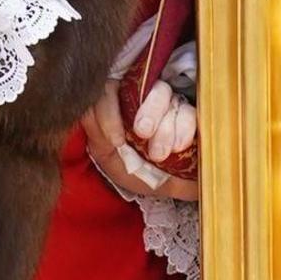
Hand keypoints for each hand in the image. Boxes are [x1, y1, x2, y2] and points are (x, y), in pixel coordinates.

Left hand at [82, 85, 201, 202]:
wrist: (171, 192)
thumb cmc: (139, 174)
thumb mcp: (111, 160)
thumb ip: (97, 135)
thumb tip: (86, 110)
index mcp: (121, 106)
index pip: (110, 89)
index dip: (110, 110)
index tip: (115, 141)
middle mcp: (145, 100)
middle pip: (144, 86)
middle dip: (146, 112)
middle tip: (143, 134)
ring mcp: (170, 104)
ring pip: (168, 97)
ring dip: (164, 128)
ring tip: (160, 155)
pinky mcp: (194, 115)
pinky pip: (189, 112)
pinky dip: (183, 130)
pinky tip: (178, 148)